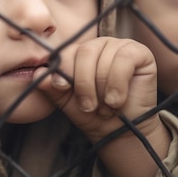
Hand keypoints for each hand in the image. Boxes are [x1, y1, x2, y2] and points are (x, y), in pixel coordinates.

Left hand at [35, 36, 159, 142]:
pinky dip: (118, 83)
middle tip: (88, 107)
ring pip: (104, 58)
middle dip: (83, 84)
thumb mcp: (67, 101)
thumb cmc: (94, 114)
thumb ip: (51, 87)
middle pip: (85, 52)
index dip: (63, 69)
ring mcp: (121, 46)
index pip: (67, 50)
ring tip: (106, 108)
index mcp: (81, 51)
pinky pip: (124, 59)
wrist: (121, 132)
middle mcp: (100, 44)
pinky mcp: (140, 52)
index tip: (62, 88)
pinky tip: (116, 100)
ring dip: (103, 90)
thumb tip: (37, 73)